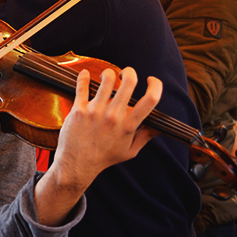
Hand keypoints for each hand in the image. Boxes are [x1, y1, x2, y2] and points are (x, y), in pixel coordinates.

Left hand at [35, 67, 160, 224]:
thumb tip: (159, 127)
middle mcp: (114, 116)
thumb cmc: (104, 158)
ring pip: (106, 79)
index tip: (151, 80)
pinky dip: (83, 77)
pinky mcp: (79, 110)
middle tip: (125, 73)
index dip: (155, 85)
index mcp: (129, 125)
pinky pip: (82, 86)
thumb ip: (145, 137)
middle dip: (130, 71)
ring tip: (106, 76)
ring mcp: (95, 112)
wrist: (77, 164)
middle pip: (129, 82)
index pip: (151, 99)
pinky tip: (85, 74)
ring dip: (108, 73)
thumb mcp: (130, 151)